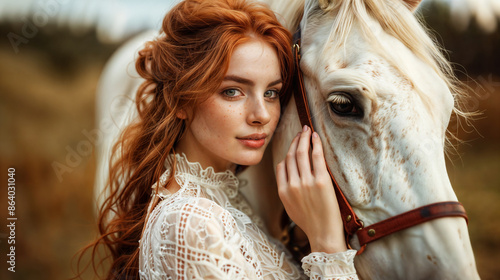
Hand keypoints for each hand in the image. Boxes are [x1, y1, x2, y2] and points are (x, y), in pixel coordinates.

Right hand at [276, 125, 346, 253]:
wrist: (323, 234)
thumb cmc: (310, 222)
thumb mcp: (291, 208)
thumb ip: (287, 191)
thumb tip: (289, 176)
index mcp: (283, 191)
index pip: (281, 166)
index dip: (287, 153)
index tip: (293, 145)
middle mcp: (292, 184)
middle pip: (290, 156)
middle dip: (295, 141)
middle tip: (300, 131)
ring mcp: (306, 182)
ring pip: (301, 153)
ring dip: (303, 138)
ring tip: (307, 130)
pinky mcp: (321, 181)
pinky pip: (316, 156)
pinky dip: (315, 144)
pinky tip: (315, 136)